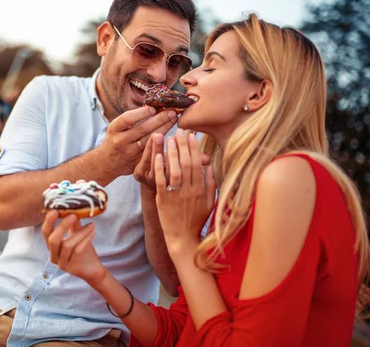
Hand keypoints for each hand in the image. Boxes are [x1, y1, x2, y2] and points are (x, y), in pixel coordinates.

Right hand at [41, 211, 106, 285]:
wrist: (92, 269)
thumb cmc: (83, 250)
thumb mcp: (76, 235)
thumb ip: (73, 223)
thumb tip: (74, 206)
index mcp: (52, 245)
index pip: (46, 232)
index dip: (49, 221)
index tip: (55, 210)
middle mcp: (54, 255)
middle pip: (53, 240)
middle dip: (62, 226)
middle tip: (73, 215)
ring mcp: (62, 263)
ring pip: (67, 245)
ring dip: (80, 232)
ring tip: (91, 225)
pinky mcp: (72, 268)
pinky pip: (77, 251)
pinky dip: (85, 240)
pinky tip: (92, 232)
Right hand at [98, 107, 176, 177]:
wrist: (107, 163)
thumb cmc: (115, 140)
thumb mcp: (116, 128)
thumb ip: (131, 120)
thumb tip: (153, 107)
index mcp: (114, 129)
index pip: (127, 118)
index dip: (141, 113)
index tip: (154, 108)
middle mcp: (120, 140)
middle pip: (142, 128)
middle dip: (159, 119)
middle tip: (172, 112)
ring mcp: (129, 152)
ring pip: (149, 139)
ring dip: (164, 128)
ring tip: (174, 120)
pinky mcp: (137, 161)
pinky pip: (152, 149)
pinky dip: (162, 141)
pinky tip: (171, 133)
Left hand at [154, 130, 215, 253]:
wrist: (182, 239)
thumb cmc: (196, 221)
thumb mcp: (210, 203)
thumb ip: (211, 185)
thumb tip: (210, 166)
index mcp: (201, 190)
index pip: (197, 164)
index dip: (194, 148)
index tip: (192, 135)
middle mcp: (189, 191)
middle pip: (186, 163)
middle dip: (183, 145)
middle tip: (180, 131)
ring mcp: (176, 195)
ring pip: (174, 170)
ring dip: (172, 153)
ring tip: (169, 139)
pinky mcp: (163, 200)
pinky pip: (161, 181)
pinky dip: (160, 168)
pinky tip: (158, 155)